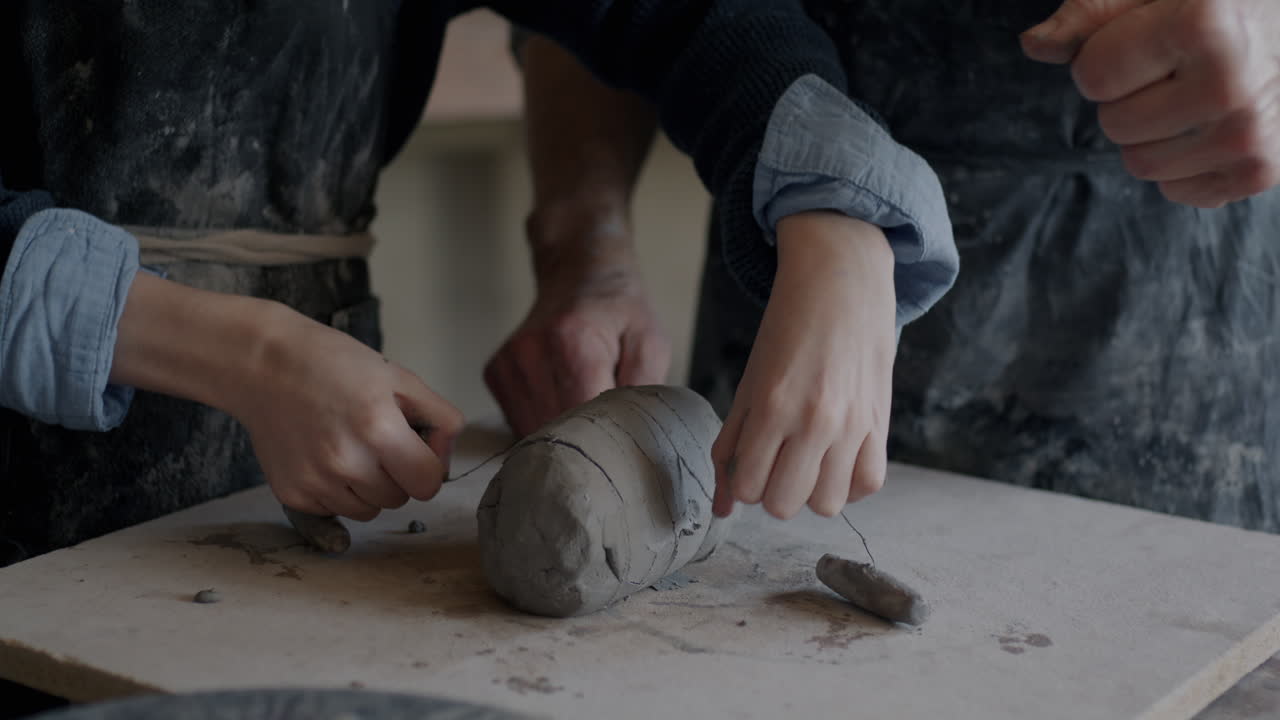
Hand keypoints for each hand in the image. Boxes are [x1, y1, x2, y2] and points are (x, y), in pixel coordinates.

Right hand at [112, 274, 463, 522]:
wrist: (264, 366)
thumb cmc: (335, 365)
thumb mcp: (399, 377)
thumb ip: (439, 418)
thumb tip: (445, 458)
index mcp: (379, 429)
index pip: (428, 483)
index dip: (429, 466)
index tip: (416, 449)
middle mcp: (346, 462)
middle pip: (400, 499)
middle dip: (398, 475)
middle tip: (377, 441)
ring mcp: (317, 482)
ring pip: (369, 511)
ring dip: (369, 487)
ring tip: (350, 447)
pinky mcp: (294, 495)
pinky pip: (336, 510)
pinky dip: (338, 491)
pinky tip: (325, 456)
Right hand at [486, 223, 669, 436]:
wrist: (580, 276)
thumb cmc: (620, 313)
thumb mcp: (651, 343)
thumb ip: (643, 390)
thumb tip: (629, 436)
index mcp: (572, 341)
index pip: (582, 416)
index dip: (604, 435)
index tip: (620, 435)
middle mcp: (530, 352)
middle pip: (555, 428)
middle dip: (583, 436)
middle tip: (604, 420)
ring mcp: (507, 363)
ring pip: (532, 431)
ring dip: (560, 431)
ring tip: (582, 403)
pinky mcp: (494, 374)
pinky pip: (518, 421)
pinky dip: (541, 421)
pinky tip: (561, 398)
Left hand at [711, 212, 896, 519]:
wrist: (840, 285)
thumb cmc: (786, 334)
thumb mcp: (748, 386)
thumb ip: (731, 445)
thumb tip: (722, 508)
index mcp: (772, 408)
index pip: (749, 488)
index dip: (745, 482)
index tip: (752, 461)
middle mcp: (814, 421)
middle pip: (785, 506)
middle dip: (774, 493)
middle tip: (777, 464)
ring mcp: (852, 425)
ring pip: (828, 505)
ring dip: (813, 492)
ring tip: (809, 462)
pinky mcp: (880, 422)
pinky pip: (869, 484)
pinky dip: (851, 484)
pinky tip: (838, 461)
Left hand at [1021, 0, 1279, 207]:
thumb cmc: (1217, 3)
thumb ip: (1091, 12)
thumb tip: (1035, 45)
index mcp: (1205, 26)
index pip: (1092, 76)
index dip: (1103, 57)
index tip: (1142, 41)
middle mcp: (1232, 87)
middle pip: (1114, 126)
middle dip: (1127, 98)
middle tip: (1171, 70)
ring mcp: (1251, 135)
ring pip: (1140, 165)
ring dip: (1152, 134)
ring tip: (1193, 95)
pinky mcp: (1261, 172)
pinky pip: (1176, 191)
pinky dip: (1183, 164)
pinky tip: (1212, 123)